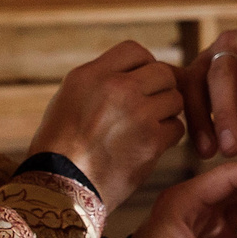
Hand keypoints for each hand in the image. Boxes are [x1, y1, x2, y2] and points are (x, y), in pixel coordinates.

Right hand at [30, 41, 183, 209]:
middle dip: (160, 88)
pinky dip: (167, 137)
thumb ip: (103, 79)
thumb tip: (140, 72)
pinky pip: (177, 128)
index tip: (139, 82)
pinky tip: (148, 145)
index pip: (134, 50)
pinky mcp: (151, 141)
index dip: (142, 65)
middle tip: (149, 106)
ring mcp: (137, 114)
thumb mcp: (71, 97)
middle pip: (162, 72)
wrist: (60, 187)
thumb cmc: (61, 145)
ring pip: (175, 99)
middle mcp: (117, 88)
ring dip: (165, 113)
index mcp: (92, 75)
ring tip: (145, 127)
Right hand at [179, 17, 236, 157]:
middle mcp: (230, 42)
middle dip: (226, 112)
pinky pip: (183, 95)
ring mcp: (207, 56)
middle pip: (222, 73)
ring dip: (201, 120)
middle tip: (233, 148)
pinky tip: (200, 147)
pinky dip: (189, 122)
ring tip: (211, 153)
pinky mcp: (193, 74)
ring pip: (196, 84)